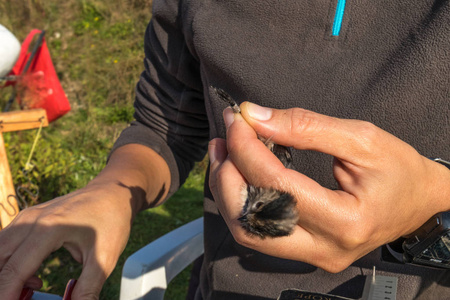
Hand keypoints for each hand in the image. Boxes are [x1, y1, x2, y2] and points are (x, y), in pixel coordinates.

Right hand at [0, 183, 132, 299]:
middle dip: (4, 286)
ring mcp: (27, 216)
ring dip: (5, 274)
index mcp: (49, 229)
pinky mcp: (27, 218)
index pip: (14, 270)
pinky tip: (33, 276)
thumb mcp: (104, 258)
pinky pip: (5, 244)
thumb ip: (88, 288)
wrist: (113, 192)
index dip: (8, 295)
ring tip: (33, 289)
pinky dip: (9, 264)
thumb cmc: (111, 220)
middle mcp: (31, 220)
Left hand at [209, 103, 449, 272]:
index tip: (237, 120)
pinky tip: (238, 174)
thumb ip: (305, 127)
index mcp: (346, 220)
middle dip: (228, 175)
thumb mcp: (361, 138)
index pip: (277, 185)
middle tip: (224, 138)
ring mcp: (314, 256)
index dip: (247, 149)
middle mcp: (326, 248)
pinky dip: (241, 203)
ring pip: (248, 233)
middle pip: (252, 220)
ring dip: (228, 192)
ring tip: (224, 154)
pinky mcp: (306, 253)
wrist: (417, 201)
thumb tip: (256, 116)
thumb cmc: (398, 169)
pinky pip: (260, 234)